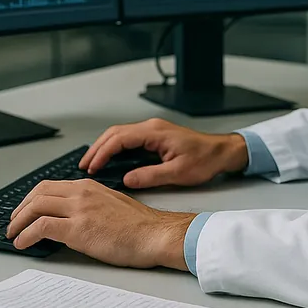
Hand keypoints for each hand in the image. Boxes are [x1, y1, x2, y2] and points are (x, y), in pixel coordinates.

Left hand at [6, 179, 194, 268]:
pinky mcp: (78, 229)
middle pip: (38, 193)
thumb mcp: (111, 205)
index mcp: (89, 186)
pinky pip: (42, 227)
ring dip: (19, 222)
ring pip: (36, 207)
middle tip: (13, 222)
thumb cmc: (141, 226)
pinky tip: (22, 243)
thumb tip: (74, 217)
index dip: (32, 198)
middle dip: (20, 208)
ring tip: (13, 234)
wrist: (155, 234)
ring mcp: (79, 210)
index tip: (25, 209)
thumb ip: (91, 205)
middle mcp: (81, 193)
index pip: (50, 186)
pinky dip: (26, 235)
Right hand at [80, 118, 248, 188]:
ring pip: (119, 135)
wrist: (222, 152)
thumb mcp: (178, 173)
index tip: (92, 166)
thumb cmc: (205, 159)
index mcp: (155, 132)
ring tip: (92, 164)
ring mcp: (152, 131)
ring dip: (104, 148)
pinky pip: (128, 139)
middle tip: (84, 166)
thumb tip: (126, 180)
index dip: (102, 153)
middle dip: (97, 149)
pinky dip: (115, 148)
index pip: (119, 139)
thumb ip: (150, 176)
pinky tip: (110, 160)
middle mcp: (151, 128)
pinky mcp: (155, 137)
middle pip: (114, 133)